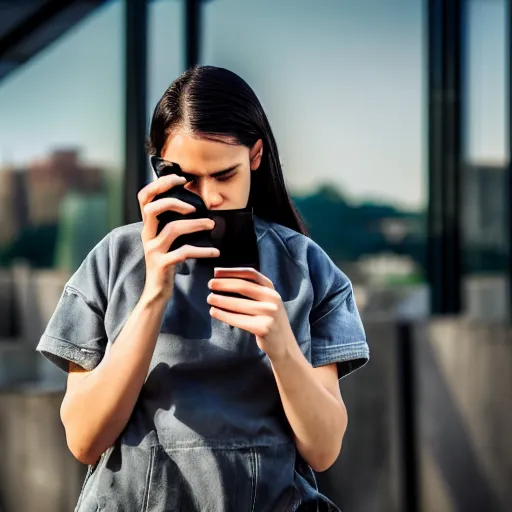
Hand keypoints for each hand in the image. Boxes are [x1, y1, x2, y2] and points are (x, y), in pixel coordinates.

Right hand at [138, 174, 219, 302]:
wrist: (156, 293)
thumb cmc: (167, 263)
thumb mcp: (166, 241)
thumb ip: (173, 223)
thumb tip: (194, 205)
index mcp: (148, 226)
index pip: (145, 197)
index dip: (160, 184)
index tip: (180, 179)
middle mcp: (147, 235)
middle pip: (152, 208)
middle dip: (174, 199)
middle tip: (195, 205)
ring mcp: (153, 250)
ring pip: (173, 229)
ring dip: (196, 225)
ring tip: (211, 226)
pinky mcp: (162, 264)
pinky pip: (184, 252)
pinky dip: (202, 250)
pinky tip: (215, 252)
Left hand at [207, 268, 294, 359]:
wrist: (283, 344)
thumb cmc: (269, 320)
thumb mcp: (267, 301)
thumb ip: (253, 291)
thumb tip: (223, 280)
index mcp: (271, 289)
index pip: (251, 274)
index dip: (232, 271)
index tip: (216, 272)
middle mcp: (272, 299)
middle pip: (243, 286)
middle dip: (224, 284)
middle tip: (210, 284)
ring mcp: (269, 313)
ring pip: (238, 304)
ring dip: (221, 300)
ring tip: (209, 298)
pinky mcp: (263, 328)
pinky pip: (238, 319)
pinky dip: (224, 315)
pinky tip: (214, 312)